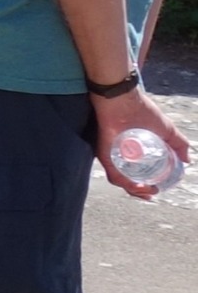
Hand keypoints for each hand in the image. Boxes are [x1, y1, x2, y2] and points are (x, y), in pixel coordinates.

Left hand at [93, 86, 188, 200]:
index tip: (156, 189)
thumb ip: (178, 144)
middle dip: (140, 192)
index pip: (135, 174)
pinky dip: (126, 183)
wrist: (124, 99)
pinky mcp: (104, 153)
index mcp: (131, 152)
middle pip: (126, 181)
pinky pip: (114, 174)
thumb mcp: (167, 130)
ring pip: (120, 181)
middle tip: (152, 192)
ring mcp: (111, 155)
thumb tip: (187, 160)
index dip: (145, 185)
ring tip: (148, 190)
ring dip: (135, 190)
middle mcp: (118, 156)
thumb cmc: (142, 111)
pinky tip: (138, 186)